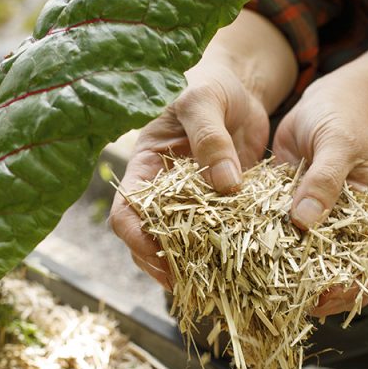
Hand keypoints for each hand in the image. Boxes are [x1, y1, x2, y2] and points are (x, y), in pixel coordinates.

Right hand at [110, 64, 269, 288]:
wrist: (240, 84)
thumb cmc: (210, 81)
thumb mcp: (204, 101)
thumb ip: (210, 139)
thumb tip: (225, 186)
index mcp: (145, 166)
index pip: (125, 212)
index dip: (136, 239)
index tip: (159, 257)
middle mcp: (163, 191)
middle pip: (149, 241)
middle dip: (164, 266)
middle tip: (191, 286)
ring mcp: (191, 203)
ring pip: (181, 246)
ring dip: (194, 268)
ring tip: (216, 287)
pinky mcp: (220, 208)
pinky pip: (216, 237)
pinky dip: (224, 255)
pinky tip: (242, 270)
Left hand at [272, 66, 367, 317]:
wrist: (328, 99)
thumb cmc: (346, 117)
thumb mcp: (339, 143)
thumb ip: (324, 181)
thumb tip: (305, 222)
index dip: (357, 288)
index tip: (327, 293)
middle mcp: (351, 230)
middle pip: (343, 279)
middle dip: (319, 295)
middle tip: (285, 301)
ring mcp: (321, 226)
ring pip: (309, 267)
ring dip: (289, 280)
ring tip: (259, 288)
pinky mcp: (292, 217)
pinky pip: (281, 242)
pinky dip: (266, 253)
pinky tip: (241, 259)